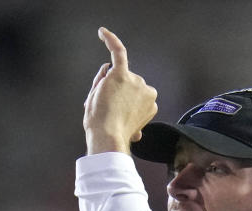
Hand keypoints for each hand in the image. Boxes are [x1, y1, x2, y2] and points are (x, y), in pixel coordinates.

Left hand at [83, 27, 158, 154]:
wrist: (108, 137)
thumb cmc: (114, 136)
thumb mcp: (125, 126)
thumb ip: (128, 118)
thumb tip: (134, 125)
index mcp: (150, 104)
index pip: (130, 94)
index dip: (118, 103)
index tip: (114, 117)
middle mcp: (147, 90)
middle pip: (123, 83)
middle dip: (111, 93)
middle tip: (104, 111)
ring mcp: (135, 81)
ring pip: (113, 76)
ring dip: (104, 86)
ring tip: (102, 104)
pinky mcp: (120, 72)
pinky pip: (117, 51)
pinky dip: (110, 40)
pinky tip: (102, 32)